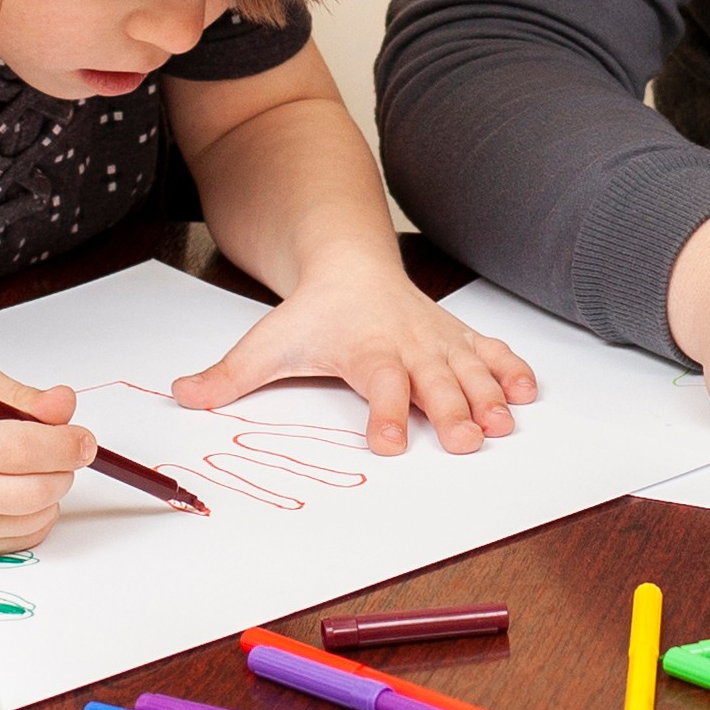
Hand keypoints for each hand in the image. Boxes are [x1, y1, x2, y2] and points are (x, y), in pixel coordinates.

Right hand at [0, 362, 96, 554]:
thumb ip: (19, 394)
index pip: (17, 448)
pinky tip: (22, 490)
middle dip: (65, 469)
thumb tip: (63, 406)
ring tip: (38, 467)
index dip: (62, 443)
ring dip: (54, 491)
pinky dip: (40, 514)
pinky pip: (26, 538)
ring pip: (34, 517)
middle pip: (30, 491)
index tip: (83, 438)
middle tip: (71, 451)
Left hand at [172, 261, 542, 451]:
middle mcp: (408, 345)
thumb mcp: (267, 342)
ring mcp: (438, 342)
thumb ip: (229, 375)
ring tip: (503, 426)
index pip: (380, 384)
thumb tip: (181, 394)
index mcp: (365, 350)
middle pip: (436, 381)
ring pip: (471, 369)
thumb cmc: (314, 313)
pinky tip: (527, 393)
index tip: (388, 443)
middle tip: (467, 442)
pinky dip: (512, 370)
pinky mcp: (457, 339)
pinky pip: (492, 351)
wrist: (351, 265)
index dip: (385, 414)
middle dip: (455, 411)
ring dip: (490, 397)